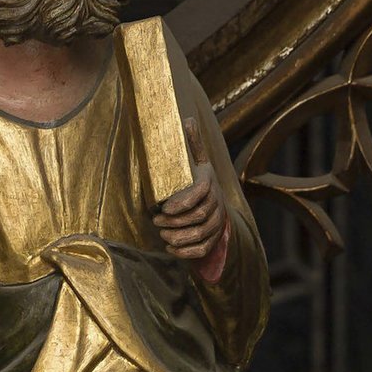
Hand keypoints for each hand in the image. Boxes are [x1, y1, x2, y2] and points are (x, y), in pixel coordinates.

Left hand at [154, 118, 226, 267]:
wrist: (213, 204)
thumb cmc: (196, 180)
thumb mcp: (195, 161)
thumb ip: (191, 144)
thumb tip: (187, 119)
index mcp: (209, 184)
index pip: (201, 194)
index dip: (183, 202)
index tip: (164, 208)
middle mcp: (216, 204)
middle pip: (199, 217)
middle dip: (175, 222)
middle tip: (155, 221)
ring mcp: (216, 223)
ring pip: (201, 235)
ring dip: (178, 237)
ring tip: (162, 234)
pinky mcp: (213, 239)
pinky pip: (203, 249)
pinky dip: (186, 252)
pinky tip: (170, 248)